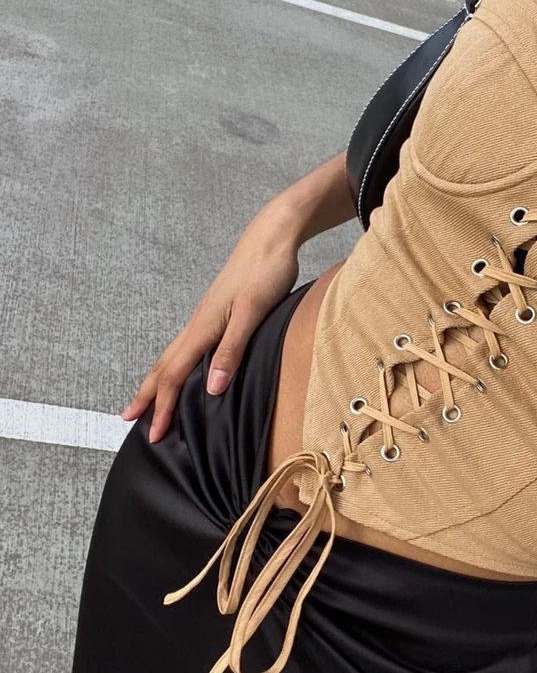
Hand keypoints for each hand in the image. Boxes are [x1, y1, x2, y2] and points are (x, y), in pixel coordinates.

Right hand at [122, 193, 302, 442]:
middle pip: (164, 366)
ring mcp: (206, 318)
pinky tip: (187, 371)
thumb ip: (232, 349)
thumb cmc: (265, 273)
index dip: (163, 406)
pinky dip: (178, 366)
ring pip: (173, 355)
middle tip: (129, 420)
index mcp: (203, 327)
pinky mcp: (218, 314)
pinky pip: (188, 347)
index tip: (154, 434)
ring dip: (159, 381)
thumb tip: (210, 389)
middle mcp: (198, 324)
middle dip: (148, 395)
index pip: (174, 374)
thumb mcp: (253, 313)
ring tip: (149, 400)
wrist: (272, 238)